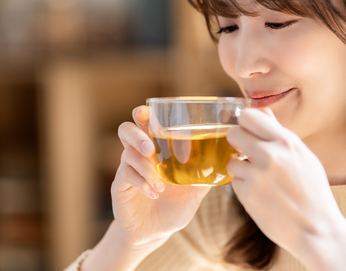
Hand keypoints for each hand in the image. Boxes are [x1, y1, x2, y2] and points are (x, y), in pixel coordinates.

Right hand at [111, 106, 210, 248]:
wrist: (153, 233)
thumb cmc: (173, 207)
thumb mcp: (193, 193)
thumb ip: (204, 177)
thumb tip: (226, 164)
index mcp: (155, 149)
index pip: (144, 123)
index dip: (143, 114)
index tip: (148, 112)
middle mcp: (139, 154)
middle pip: (126, 130)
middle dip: (137, 134)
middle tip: (150, 148)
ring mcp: (127, 169)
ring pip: (127, 154)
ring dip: (146, 168)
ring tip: (161, 184)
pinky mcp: (120, 185)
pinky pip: (126, 175)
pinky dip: (141, 182)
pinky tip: (154, 193)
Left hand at [225, 108, 344, 259]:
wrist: (316, 230)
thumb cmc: (313, 192)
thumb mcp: (303, 157)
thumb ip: (280, 134)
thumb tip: (263, 112)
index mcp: (286, 142)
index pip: (250, 115)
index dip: (246, 123)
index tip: (249, 131)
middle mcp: (270, 155)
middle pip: (233, 133)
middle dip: (237, 143)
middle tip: (247, 153)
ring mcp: (256, 175)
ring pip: (231, 160)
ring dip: (240, 169)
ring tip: (259, 179)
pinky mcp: (246, 195)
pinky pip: (234, 181)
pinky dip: (243, 187)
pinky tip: (260, 194)